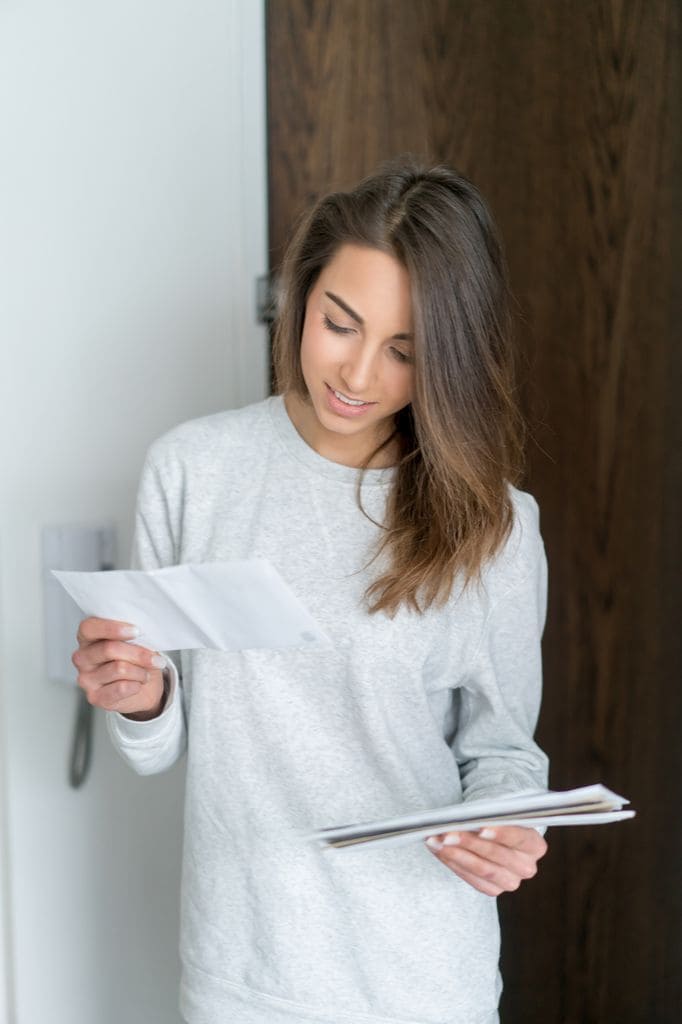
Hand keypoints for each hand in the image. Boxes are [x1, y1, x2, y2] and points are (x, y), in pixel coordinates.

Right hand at [72, 617, 166, 719]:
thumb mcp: (137, 642)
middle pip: (109, 649)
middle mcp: (82, 657)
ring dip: (140, 672)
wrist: (144, 689)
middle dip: (138, 654)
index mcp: (88, 637)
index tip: (137, 631)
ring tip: (145, 674)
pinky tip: (137, 684)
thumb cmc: (136, 660)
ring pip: (119, 668)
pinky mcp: (94, 697)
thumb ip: (132, 635)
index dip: (112, 628)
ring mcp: (85, 679)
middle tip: (156, 659)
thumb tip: (141, 633)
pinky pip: (121, 688)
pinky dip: (136, 685)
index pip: (89, 628)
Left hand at [425, 825, 547, 895]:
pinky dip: (452, 862)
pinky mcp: (493, 890)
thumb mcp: (498, 813)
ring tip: (436, 841)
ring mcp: (510, 882)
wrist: (496, 835)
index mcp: (535, 846)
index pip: (519, 838)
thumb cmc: (497, 819)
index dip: (501, 833)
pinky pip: (470, 878)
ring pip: (481, 869)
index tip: (481, 827)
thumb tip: (464, 818)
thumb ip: (489, 816)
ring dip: (455, 854)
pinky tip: (438, 851)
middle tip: (447, 833)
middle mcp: (527, 868)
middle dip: (469, 843)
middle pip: (496, 855)